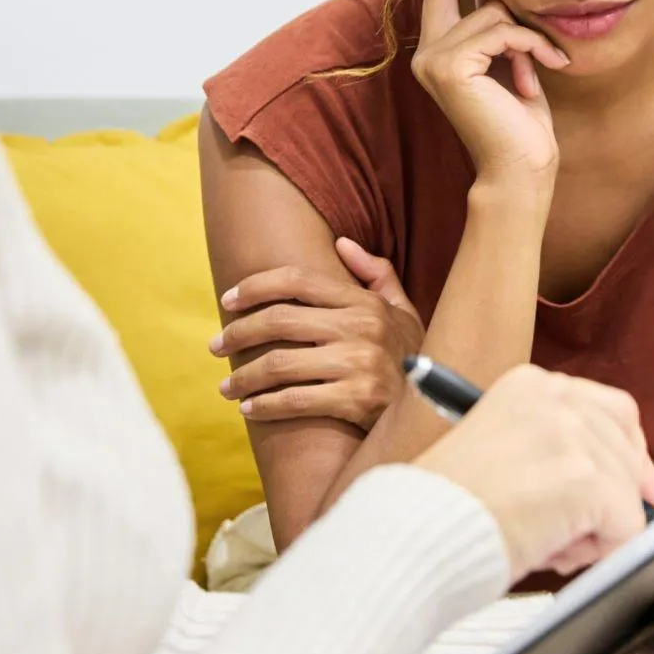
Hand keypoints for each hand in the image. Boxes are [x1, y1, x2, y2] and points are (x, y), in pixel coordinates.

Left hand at [211, 240, 424, 428]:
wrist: (437, 408)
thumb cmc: (411, 356)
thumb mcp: (402, 310)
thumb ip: (376, 274)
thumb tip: (342, 244)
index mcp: (364, 302)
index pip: (297, 281)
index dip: (256, 287)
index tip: (228, 300)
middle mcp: (360, 328)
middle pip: (279, 320)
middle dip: (238, 332)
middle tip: (215, 346)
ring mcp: (358, 365)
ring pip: (279, 365)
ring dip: (243, 377)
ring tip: (227, 385)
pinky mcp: (356, 401)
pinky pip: (295, 401)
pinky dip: (265, 406)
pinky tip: (249, 410)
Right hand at [412, 0, 567, 193]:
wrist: (522, 171)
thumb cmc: (523, 123)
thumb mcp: (514, 62)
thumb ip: (500, 27)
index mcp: (441, 48)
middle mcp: (428, 50)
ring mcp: (433, 57)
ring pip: (492, 9)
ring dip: (528, 35)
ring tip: (544, 64)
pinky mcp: (447, 66)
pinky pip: (500, 29)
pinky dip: (530, 47)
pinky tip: (544, 70)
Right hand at [414, 365, 653, 581]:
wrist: (418, 531)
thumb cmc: (450, 507)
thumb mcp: (502, 450)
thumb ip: (559, 450)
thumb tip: (638, 484)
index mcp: (530, 385)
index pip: (611, 410)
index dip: (628, 454)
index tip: (638, 488)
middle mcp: (555, 398)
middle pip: (627, 448)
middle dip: (619, 496)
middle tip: (583, 534)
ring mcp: (572, 435)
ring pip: (629, 493)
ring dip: (597, 530)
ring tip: (546, 542)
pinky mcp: (586, 479)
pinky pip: (628, 527)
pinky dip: (601, 551)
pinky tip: (554, 552)